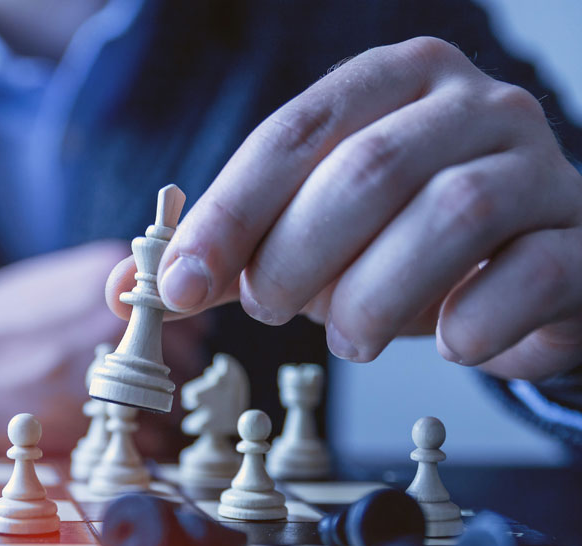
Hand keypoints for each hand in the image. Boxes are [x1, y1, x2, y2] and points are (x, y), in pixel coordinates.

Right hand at [0, 242, 206, 456]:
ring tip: (113, 414)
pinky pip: (148, 441)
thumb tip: (163, 315)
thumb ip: (113, 295)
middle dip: (167, 378)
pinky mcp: (88, 419)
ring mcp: (105, 368)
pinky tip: (103, 435)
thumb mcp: (57, 283)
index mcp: (111, 276)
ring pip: (171, 404)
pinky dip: (138, 446)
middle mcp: (116, 319)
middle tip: (131, 389)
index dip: (178, 338)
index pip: (192, 311)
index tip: (160, 352)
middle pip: (187, 359)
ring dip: (155, 415)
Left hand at [106, 37, 581, 379]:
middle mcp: (472, 107)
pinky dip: (473, 323)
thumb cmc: (403, 246)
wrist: (528, 271)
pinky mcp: (580, 239)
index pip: (295, 133)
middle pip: (369, 168)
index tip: (180, 285)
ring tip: (346, 338)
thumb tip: (128, 286)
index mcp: (393, 83)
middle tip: (272, 310)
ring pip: (453, 214)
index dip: (229, 212)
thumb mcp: (309, 237)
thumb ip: (228, 255)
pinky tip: (447, 343)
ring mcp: (540, 166)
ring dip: (374, 296)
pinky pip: (531, 274)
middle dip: (297, 256)